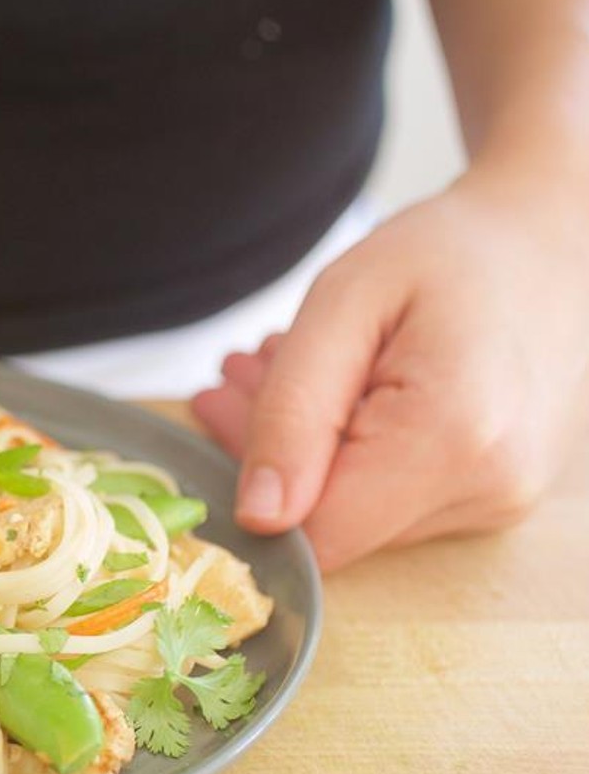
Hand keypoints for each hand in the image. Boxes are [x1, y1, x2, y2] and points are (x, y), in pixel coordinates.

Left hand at [193, 164, 588, 569]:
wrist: (550, 243)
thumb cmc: (446, 255)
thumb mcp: (343, 303)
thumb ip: (292, 412)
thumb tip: (257, 516)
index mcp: (454, 438)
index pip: (318, 530)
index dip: (253, 482)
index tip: (223, 402)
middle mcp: (490, 488)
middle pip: (335, 520)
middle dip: (275, 451)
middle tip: (243, 369)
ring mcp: (501, 502)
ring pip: (359, 512)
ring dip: (308, 446)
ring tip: (292, 365)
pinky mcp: (496, 499)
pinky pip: (393, 499)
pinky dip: (351, 451)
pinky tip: (341, 389)